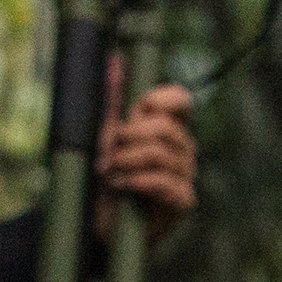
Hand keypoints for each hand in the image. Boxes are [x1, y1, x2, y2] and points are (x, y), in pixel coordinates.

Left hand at [92, 78, 196, 237]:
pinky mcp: (183, 201)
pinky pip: (165, 181)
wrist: (96, 222)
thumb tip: (115, 59)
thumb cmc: (101, 176)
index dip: (162, 98)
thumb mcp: (102, 135)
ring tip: (110, 172)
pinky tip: (123, 186)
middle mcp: (181, 148)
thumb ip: (111, 100)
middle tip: (107, 151)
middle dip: (129, 135)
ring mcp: (185, 174)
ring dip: (127, 159)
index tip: (139, 108)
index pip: (181, 100)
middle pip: (165, 126)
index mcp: (165, 127)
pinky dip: (138, 180)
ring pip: (162, 152)